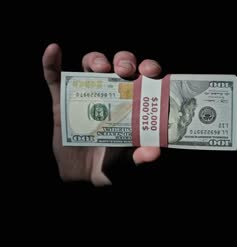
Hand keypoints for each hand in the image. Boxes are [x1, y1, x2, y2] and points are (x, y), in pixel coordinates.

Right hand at [43, 44, 161, 184]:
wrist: (81, 176)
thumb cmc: (112, 165)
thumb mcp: (128, 163)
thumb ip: (140, 158)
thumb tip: (154, 152)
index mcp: (134, 102)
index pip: (146, 78)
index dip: (150, 68)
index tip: (150, 71)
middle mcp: (113, 93)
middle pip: (121, 65)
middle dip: (124, 60)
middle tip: (124, 69)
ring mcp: (87, 95)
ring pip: (92, 66)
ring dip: (96, 59)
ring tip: (100, 67)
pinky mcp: (62, 102)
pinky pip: (54, 79)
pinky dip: (51, 63)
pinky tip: (53, 50)